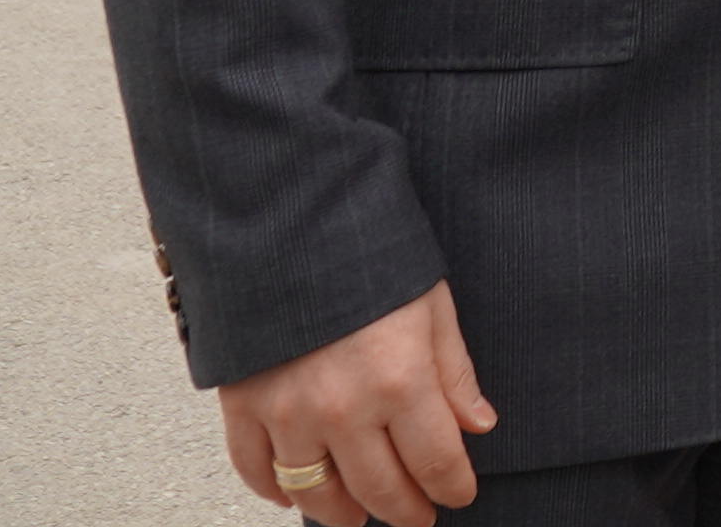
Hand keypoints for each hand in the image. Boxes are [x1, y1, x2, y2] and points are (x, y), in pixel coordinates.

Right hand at [215, 282, 493, 526]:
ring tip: (359, 517)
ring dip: (342, 515)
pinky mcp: (243, 405)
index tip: (460, 495)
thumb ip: (454, 373)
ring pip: (316, 493)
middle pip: (380, 489)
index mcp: (401, 381)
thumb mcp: (433, 306)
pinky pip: (255, 470)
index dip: (452, 487)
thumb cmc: (368, 257)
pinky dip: (274, 491)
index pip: (436, 462)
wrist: (290, 223)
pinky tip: (295, 496)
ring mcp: (288, 413)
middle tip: (418, 517)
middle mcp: (344, 409)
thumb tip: (478, 425)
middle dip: (405, 511)